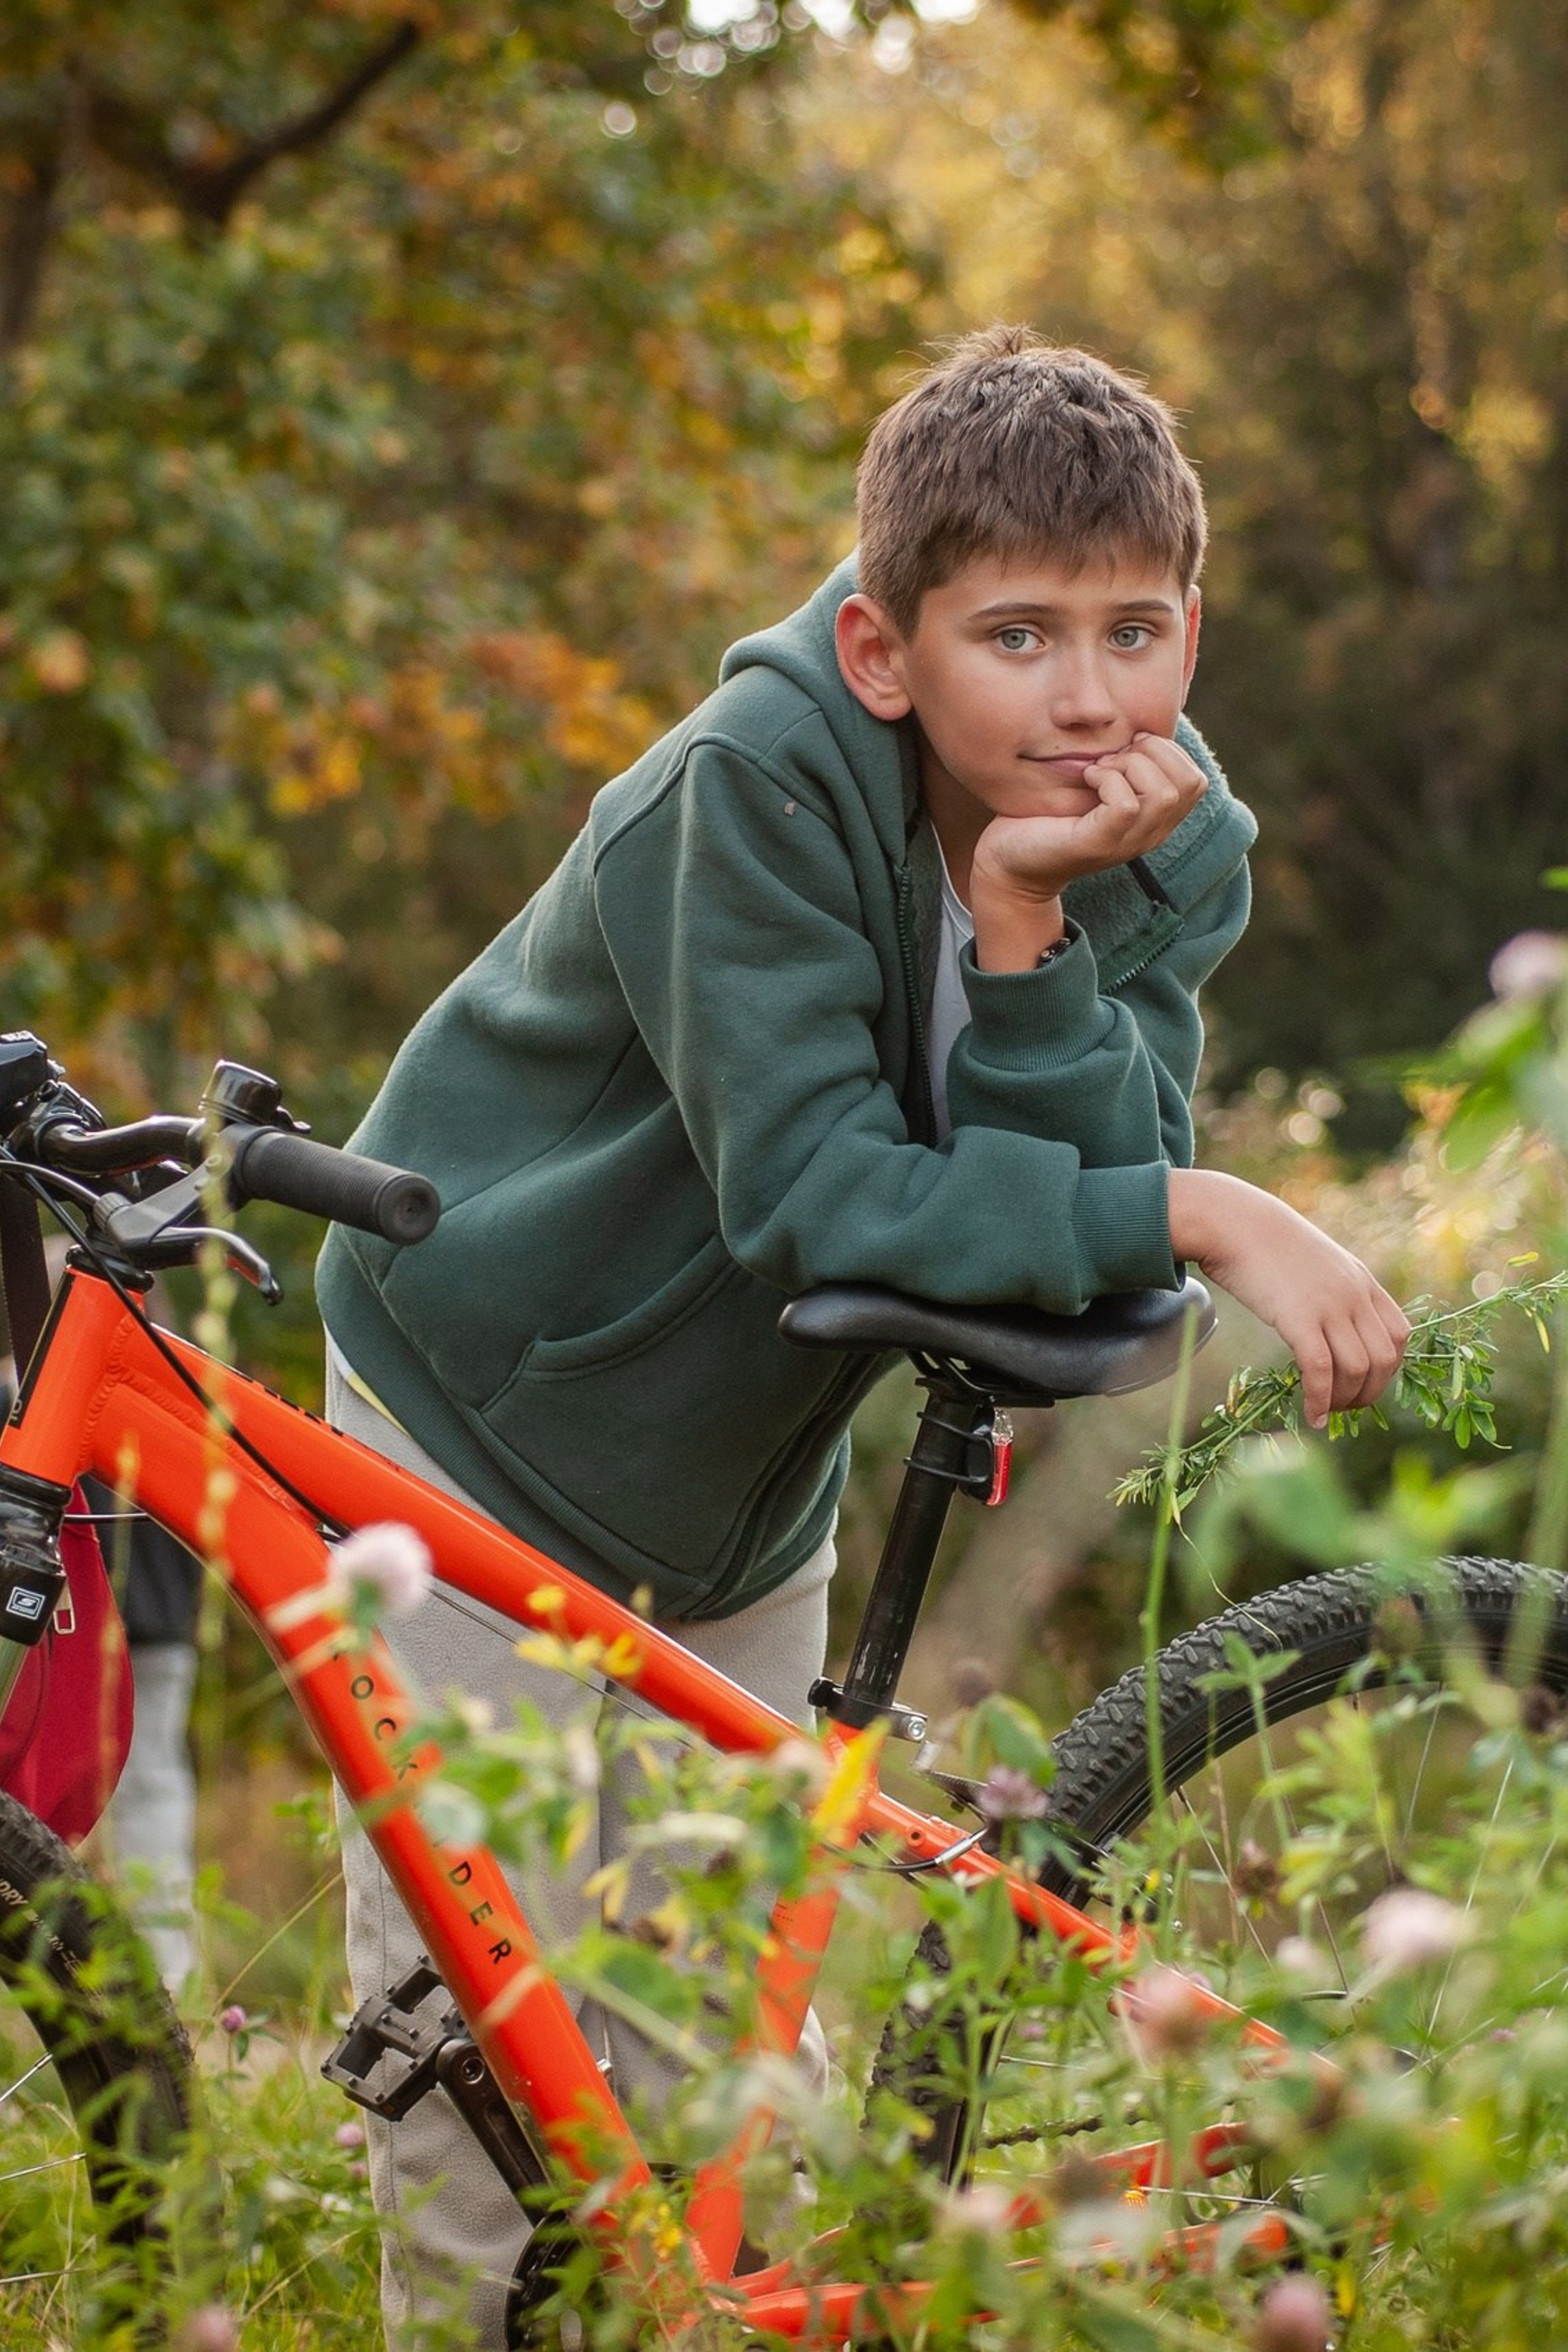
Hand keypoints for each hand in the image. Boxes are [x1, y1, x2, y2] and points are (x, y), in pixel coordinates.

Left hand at [973, 733, 1206, 903]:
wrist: (1011, 859)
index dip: (1167, 751)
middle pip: (1191, 782)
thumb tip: (1141, 727)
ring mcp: (1126, 843)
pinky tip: (1087, 778)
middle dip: (1153, 753)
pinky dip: (1107, 779)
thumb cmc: (1051, 815)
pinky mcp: (1098, 844)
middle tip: (1114, 757)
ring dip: (1130, 765)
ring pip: (1163, 792)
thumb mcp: (1100, 784)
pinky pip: (1126, 804)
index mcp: (1156, 820)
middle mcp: (1150, 835)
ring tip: (1099, 769)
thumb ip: (1128, 765)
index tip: (1128, 748)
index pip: (1196, 780)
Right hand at [1167, 1169, 1409, 1426]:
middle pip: (1383, 1359)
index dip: (1388, 1368)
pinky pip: (1320, 1370)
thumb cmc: (1266, 1243)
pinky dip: (1320, 1399)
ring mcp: (1328, 1306)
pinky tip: (1312, 1415)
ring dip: (1345, 1399)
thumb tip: (1332, 1326)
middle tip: (1345, 1406)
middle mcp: (1353, 1295)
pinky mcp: (1298, 1318)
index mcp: (1362, 1281)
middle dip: (1369, 1392)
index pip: (1399, 1335)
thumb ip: (1334, 1290)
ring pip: (1357, 1368)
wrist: (1235, 1222)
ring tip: (1326, 1410)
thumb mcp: (1317, 1263)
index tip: (1365, 1383)